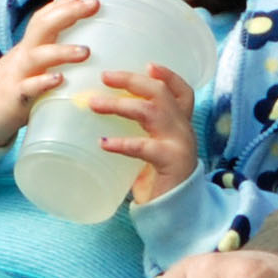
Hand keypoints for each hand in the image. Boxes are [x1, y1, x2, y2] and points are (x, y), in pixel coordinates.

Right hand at [0, 0, 95, 148]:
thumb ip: (50, 49)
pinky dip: (44, 82)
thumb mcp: (31, 63)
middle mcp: (24, 55)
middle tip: (94, 5)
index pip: (44, 18)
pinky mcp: (16, 97)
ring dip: (62, 51)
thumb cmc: (15, 85)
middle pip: (42, 27)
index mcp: (30, 46)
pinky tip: (60, 79)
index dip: (64, 5)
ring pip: (38, 56)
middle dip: (68, 13)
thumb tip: (79, 37)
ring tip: (86, 51)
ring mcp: (19, 74)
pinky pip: (29, 87)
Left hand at [85, 63, 198, 205]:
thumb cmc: (159, 178)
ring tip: (94, 104)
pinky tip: (103, 144)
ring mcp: (180, 144)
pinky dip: (122, 144)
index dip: (167, 75)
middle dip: (132, 80)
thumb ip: (138, 132)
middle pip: (162, 93)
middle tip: (104, 76)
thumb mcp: (152, 148)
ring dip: (120, 104)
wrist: (177, 212)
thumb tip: (99, 112)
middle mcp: (184, 129)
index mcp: (181, 123)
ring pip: (151, 112)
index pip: (182, 91)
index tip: (147, 64)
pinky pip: (144, 147)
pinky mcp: (170, 162)